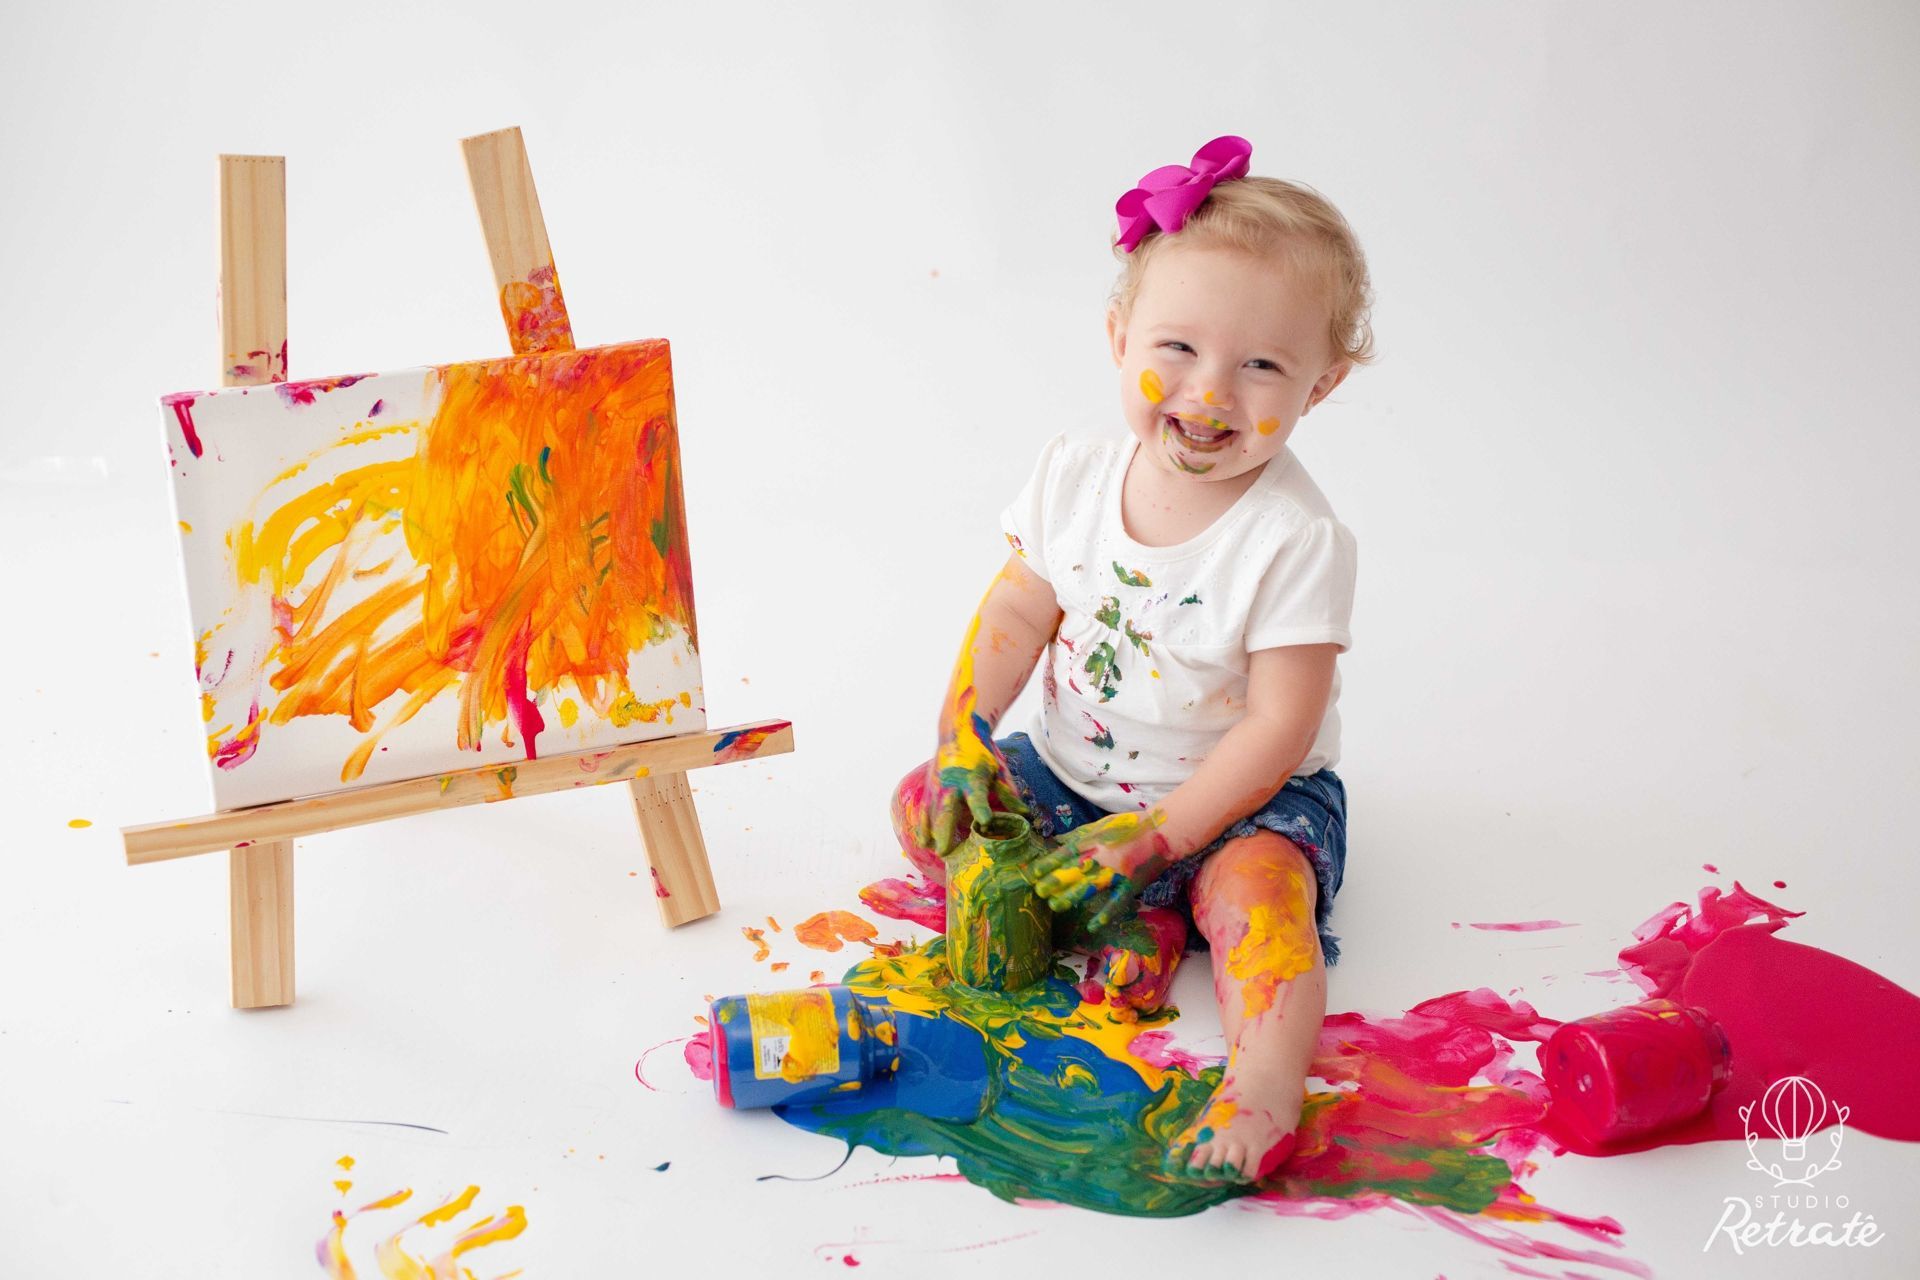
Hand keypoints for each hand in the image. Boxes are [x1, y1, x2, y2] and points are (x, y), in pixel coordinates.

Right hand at [927, 709, 1027, 856]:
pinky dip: (923, 825)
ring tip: (934, 851)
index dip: (980, 808)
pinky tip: (923, 841)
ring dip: (931, 833)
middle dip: (944, 831)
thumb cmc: (981, 754)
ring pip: (932, 813)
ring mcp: (938, 786)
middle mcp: (952, 783)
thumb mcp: (998, 770)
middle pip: (946, 810)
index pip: (976, 796)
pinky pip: (924, 810)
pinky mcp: (930, 787)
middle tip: (946, 852)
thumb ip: (1008, 794)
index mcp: (973, 777)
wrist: (957, 732)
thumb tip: (1026, 814)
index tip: (985, 821)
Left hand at [1030, 810, 1174, 932]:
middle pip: (1073, 872)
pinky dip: (1105, 914)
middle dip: (1054, 883)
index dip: (1048, 864)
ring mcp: (1117, 873)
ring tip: (1055, 906)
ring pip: (1089, 888)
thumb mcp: (1101, 824)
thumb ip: (1079, 836)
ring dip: (1071, 898)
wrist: (1164, 831)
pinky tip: (1092, 925)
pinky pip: (1116, 903)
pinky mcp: (1132, 885)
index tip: (1034, 873)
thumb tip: (1056, 842)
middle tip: (1039, 893)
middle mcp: (1102, 857)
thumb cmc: (1131, 826)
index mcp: (1094, 840)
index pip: (1065, 853)